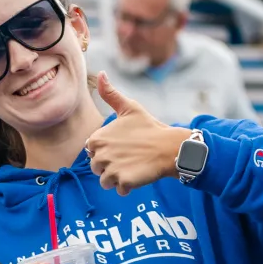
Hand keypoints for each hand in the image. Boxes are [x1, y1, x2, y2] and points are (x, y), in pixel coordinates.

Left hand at [86, 72, 192, 195]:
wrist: (171, 147)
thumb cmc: (150, 127)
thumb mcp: (130, 108)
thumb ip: (111, 94)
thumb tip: (101, 74)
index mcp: (97, 138)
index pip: (91, 150)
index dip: (106, 149)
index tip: (122, 145)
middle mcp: (100, 155)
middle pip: (97, 167)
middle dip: (110, 165)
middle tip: (130, 156)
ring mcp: (111, 169)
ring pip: (105, 181)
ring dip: (117, 177)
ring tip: (133, 166)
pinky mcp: (123, 182)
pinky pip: (119, 190)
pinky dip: (128, 186)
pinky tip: (139, 175)